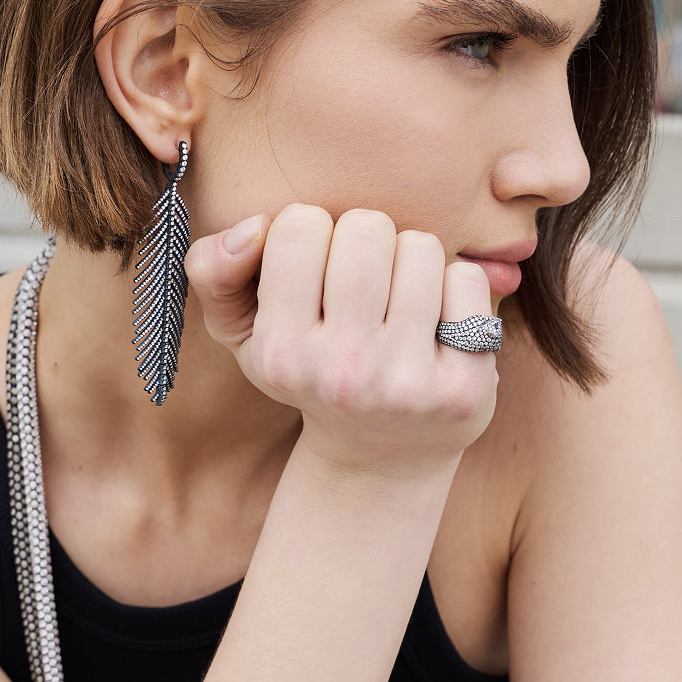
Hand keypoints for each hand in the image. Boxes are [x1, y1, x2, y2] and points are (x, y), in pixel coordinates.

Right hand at [185, 204, 498, 474]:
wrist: (381, 455)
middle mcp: (342, 372)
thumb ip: (213, 270)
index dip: (312, 232)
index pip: (299, 226)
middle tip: (365, 278)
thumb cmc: (308, 369)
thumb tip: (252, 227)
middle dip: (367, 237)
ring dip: (412, 259)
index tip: (316, 268)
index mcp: (281, 352)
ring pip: (420, 247)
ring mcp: (406, 383)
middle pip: (366, 228)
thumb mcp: (242, 331)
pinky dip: (456, 286)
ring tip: (399, 299)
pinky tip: (439, 323)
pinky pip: (468, 280)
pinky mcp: (463, 387)